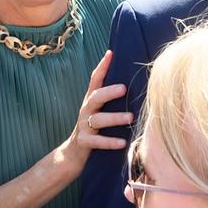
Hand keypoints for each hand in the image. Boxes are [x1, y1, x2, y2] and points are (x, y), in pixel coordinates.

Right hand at [57, 53, 130, 171]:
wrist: (72, 154)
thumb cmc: (94, 129)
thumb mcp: (100, 111)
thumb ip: (111, 100)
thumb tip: (135, 84)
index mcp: (91, 100)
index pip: (95, 80)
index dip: (102, 66)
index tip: (110, 54)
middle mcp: (86, 110)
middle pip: (96, 97)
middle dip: (109, 92)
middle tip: (124, 88)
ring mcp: (84, 126)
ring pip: (98, 119)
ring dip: (115, 118)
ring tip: (130, 117)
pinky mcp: (84, 142)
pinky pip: (97, 141)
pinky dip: (110, 142)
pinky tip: (123, 142)